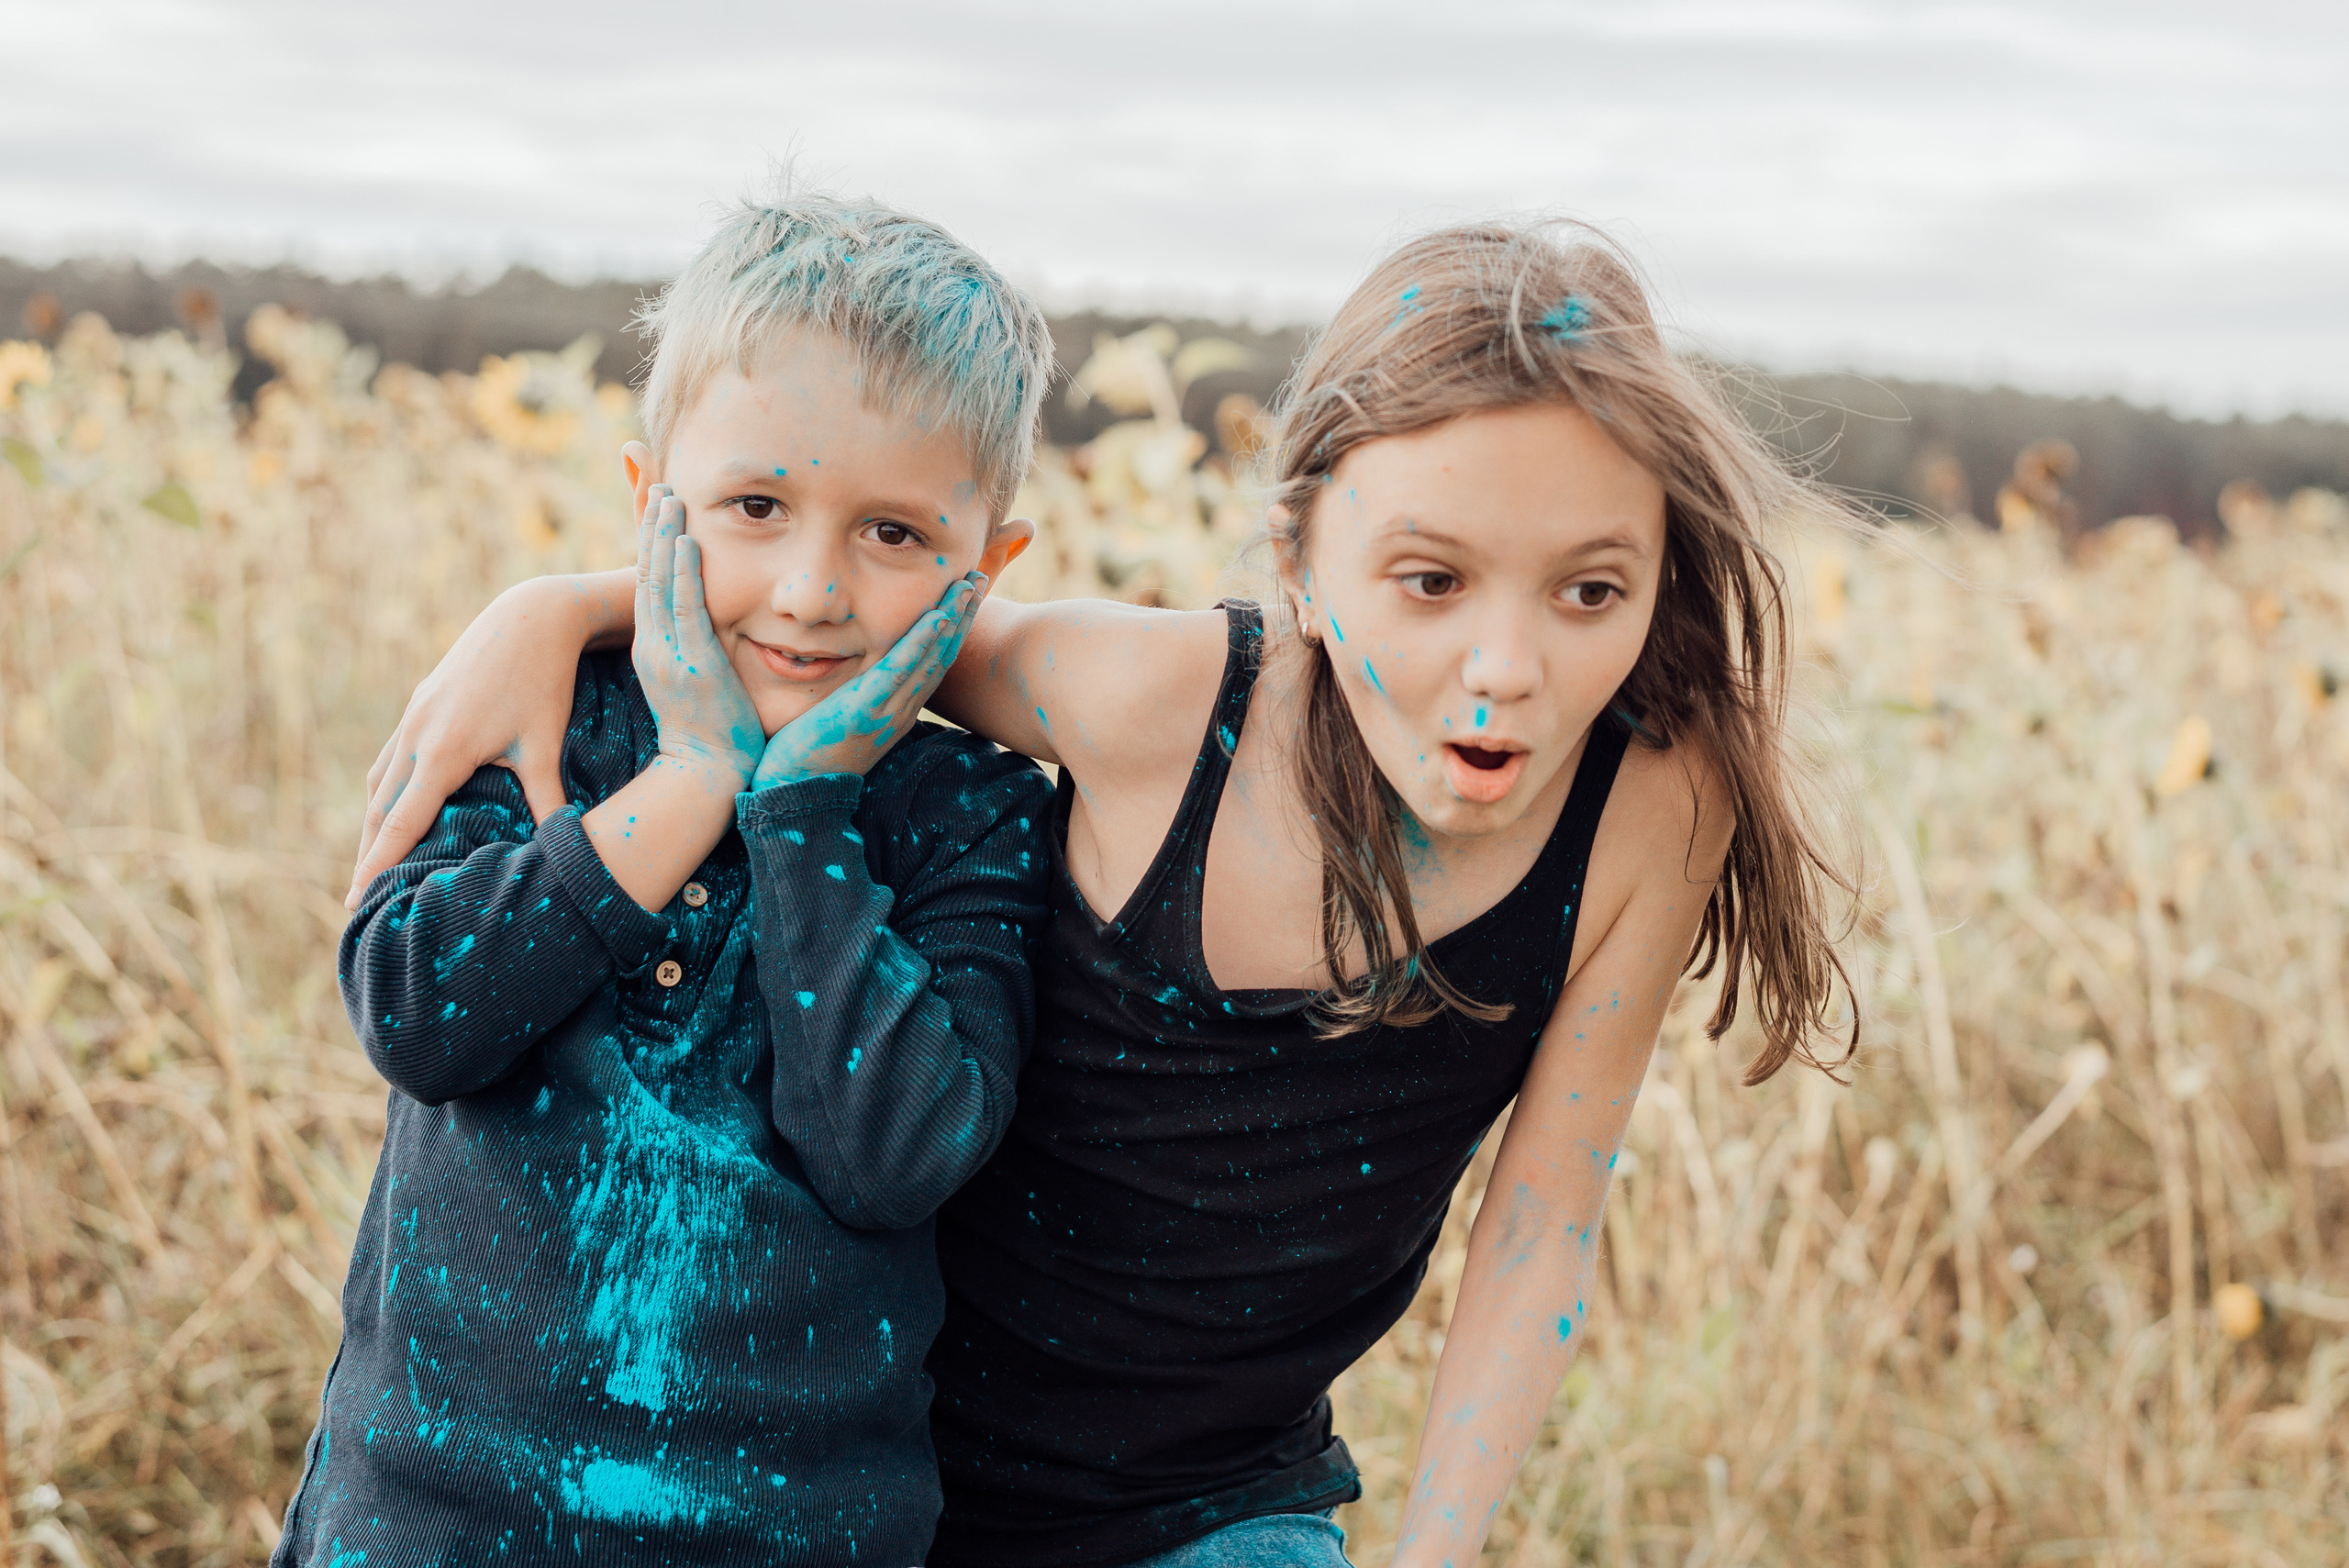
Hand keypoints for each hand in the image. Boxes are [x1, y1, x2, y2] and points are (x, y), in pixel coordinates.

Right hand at [347, 571, 626, 907]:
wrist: (531, 616)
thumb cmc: (544, 683)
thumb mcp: (546, 746)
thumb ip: (549, 802)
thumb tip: (568, 852)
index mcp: (442, 752)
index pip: (399, 824)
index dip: (376, 865)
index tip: (356, 904)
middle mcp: (416, 736)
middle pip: (378, 810)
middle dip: (366, 855)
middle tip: (356, 903)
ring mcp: (413, 718)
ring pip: (379, 782)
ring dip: (372, 824)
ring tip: (369, 865)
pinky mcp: (419, 704)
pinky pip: (390, 758)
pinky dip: (384, 791)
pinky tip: (390, 809)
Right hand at [634, 487, 764, 787]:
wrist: (707, 775)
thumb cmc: (710, 733)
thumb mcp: (696, 680)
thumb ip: (697, 647)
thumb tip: (711, 624)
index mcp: (652, 648)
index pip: (647, 583)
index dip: (650, 542)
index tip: (655, 504)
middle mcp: (653, 646)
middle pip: (646, 573)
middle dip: (650, 526)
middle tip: (656, 481)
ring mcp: (668, 653)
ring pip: (660, 582)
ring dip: (664, 535)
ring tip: (668, 495)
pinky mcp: (692, 663)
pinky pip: (686, 607)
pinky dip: (685, 570)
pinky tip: (687, 539)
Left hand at [751, 572, 982, 789]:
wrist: (793, 795)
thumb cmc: (812, 758)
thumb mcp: (846, 722)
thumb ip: (861, 697)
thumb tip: (862, 674)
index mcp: (898, 712)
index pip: (933, 662)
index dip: (953, 628)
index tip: (964, 596)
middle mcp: (901, 710)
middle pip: (941, 655)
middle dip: (962, 615)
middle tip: (977, 577)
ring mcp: (886, 712)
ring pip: (928, 658)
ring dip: (951, 619)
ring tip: (966, 586)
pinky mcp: (864, 712)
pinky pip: (898, 671)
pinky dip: (919, 643)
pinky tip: (935, 618)